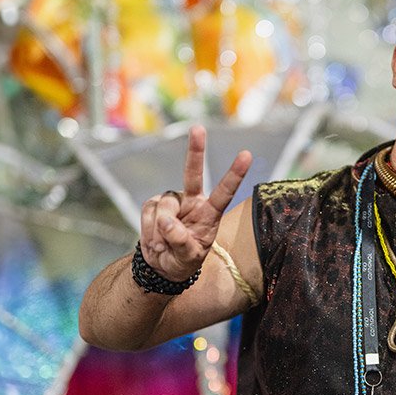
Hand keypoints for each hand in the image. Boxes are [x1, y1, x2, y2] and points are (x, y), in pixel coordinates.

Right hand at [139, 125, 252, 281]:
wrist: (162, 266)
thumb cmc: (183, 261)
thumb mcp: (189, 258)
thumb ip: (181, 242)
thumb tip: (167, 221)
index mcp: (209, 213)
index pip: (224, 192)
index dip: (234, 174)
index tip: (246, 155)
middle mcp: (192, 201)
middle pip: (192, 173)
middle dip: (195, 150)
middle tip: (198, 128)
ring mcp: (172, 201)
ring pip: (164, 206)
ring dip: (160, 230)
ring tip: (164, 244)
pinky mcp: (154, 204)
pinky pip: (149, 212)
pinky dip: (149, 229)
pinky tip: (155, 239)